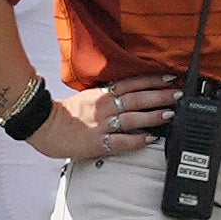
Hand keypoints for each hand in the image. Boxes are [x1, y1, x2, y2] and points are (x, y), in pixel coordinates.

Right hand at [34, 76, 174, 162]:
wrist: (42, 126)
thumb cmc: (67, 113)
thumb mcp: (89, 96)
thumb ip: (109, 94)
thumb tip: (132, 92)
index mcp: (102, 94)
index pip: (131, 84)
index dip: (152, 80)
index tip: (170, 77)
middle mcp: (104, 107)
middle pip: (136, 99)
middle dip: (159, 96)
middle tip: (178, 94)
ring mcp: (101, 124)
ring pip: (132, 118)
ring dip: (153, 115)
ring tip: (170, 113)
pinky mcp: (97, 142)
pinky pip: (120, 141)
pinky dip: (137, 139)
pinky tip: (151, 138)